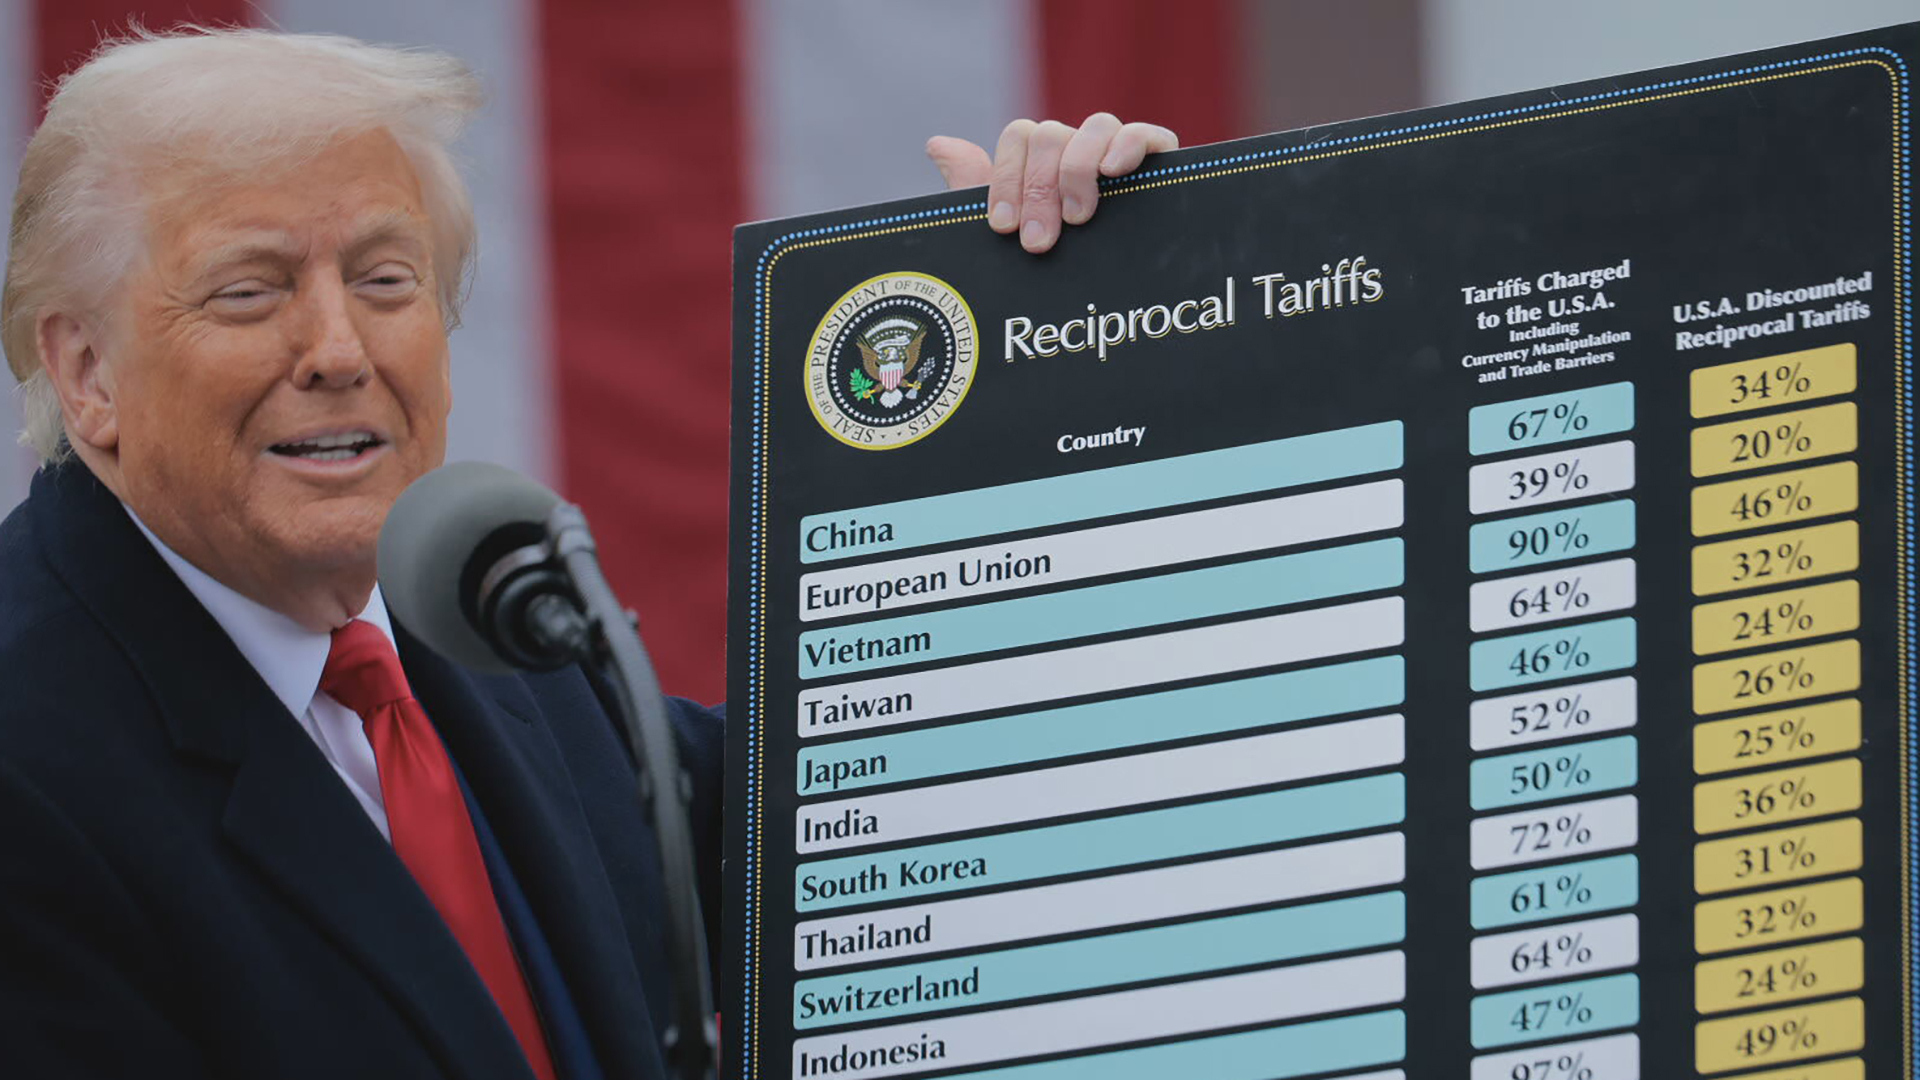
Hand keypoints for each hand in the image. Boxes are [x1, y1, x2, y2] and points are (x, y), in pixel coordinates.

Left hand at [926, 114, 1178, 253]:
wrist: (1113, 310)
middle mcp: (1078, 150)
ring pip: (1096, 126)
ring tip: (1078, 218)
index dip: (1006, 179)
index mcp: (1043, 161)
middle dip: (1038, 189)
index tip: (1003, 228)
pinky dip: (1129, 145)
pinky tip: (1114, 172)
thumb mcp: (1010, 235)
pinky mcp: (1159, 164)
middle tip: (1039, 242)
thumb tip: (937, 144)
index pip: (1020, 136)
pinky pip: (1145, 134)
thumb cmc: (1057, 267)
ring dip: (1078, 170)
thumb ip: (974, 189)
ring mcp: (1118, 154)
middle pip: (1052, 135)